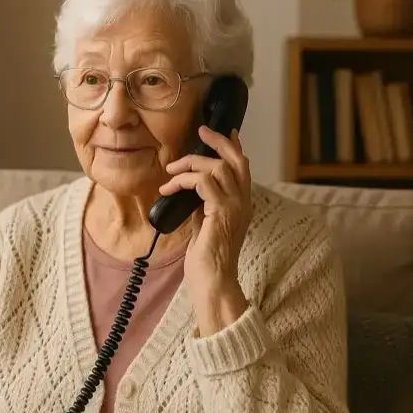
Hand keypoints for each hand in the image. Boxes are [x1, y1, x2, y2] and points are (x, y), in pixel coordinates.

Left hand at [160, 126, 251, 335]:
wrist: (212, 282)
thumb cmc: (206, 260)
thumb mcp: (204, 225)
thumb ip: (203, 205)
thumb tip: (190, 189)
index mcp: (241, 204)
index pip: (242, 167)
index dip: (233, 146)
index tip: (221, 131)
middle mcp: (243, 202)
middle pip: (236, 159)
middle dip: (218, 141)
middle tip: (201, 130)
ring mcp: (234, 207)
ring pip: (216, 167)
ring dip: (189, 164)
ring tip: (170, 172)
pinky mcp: (221, 212)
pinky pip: (202, 182)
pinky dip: (183, 180)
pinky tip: (169, 188)